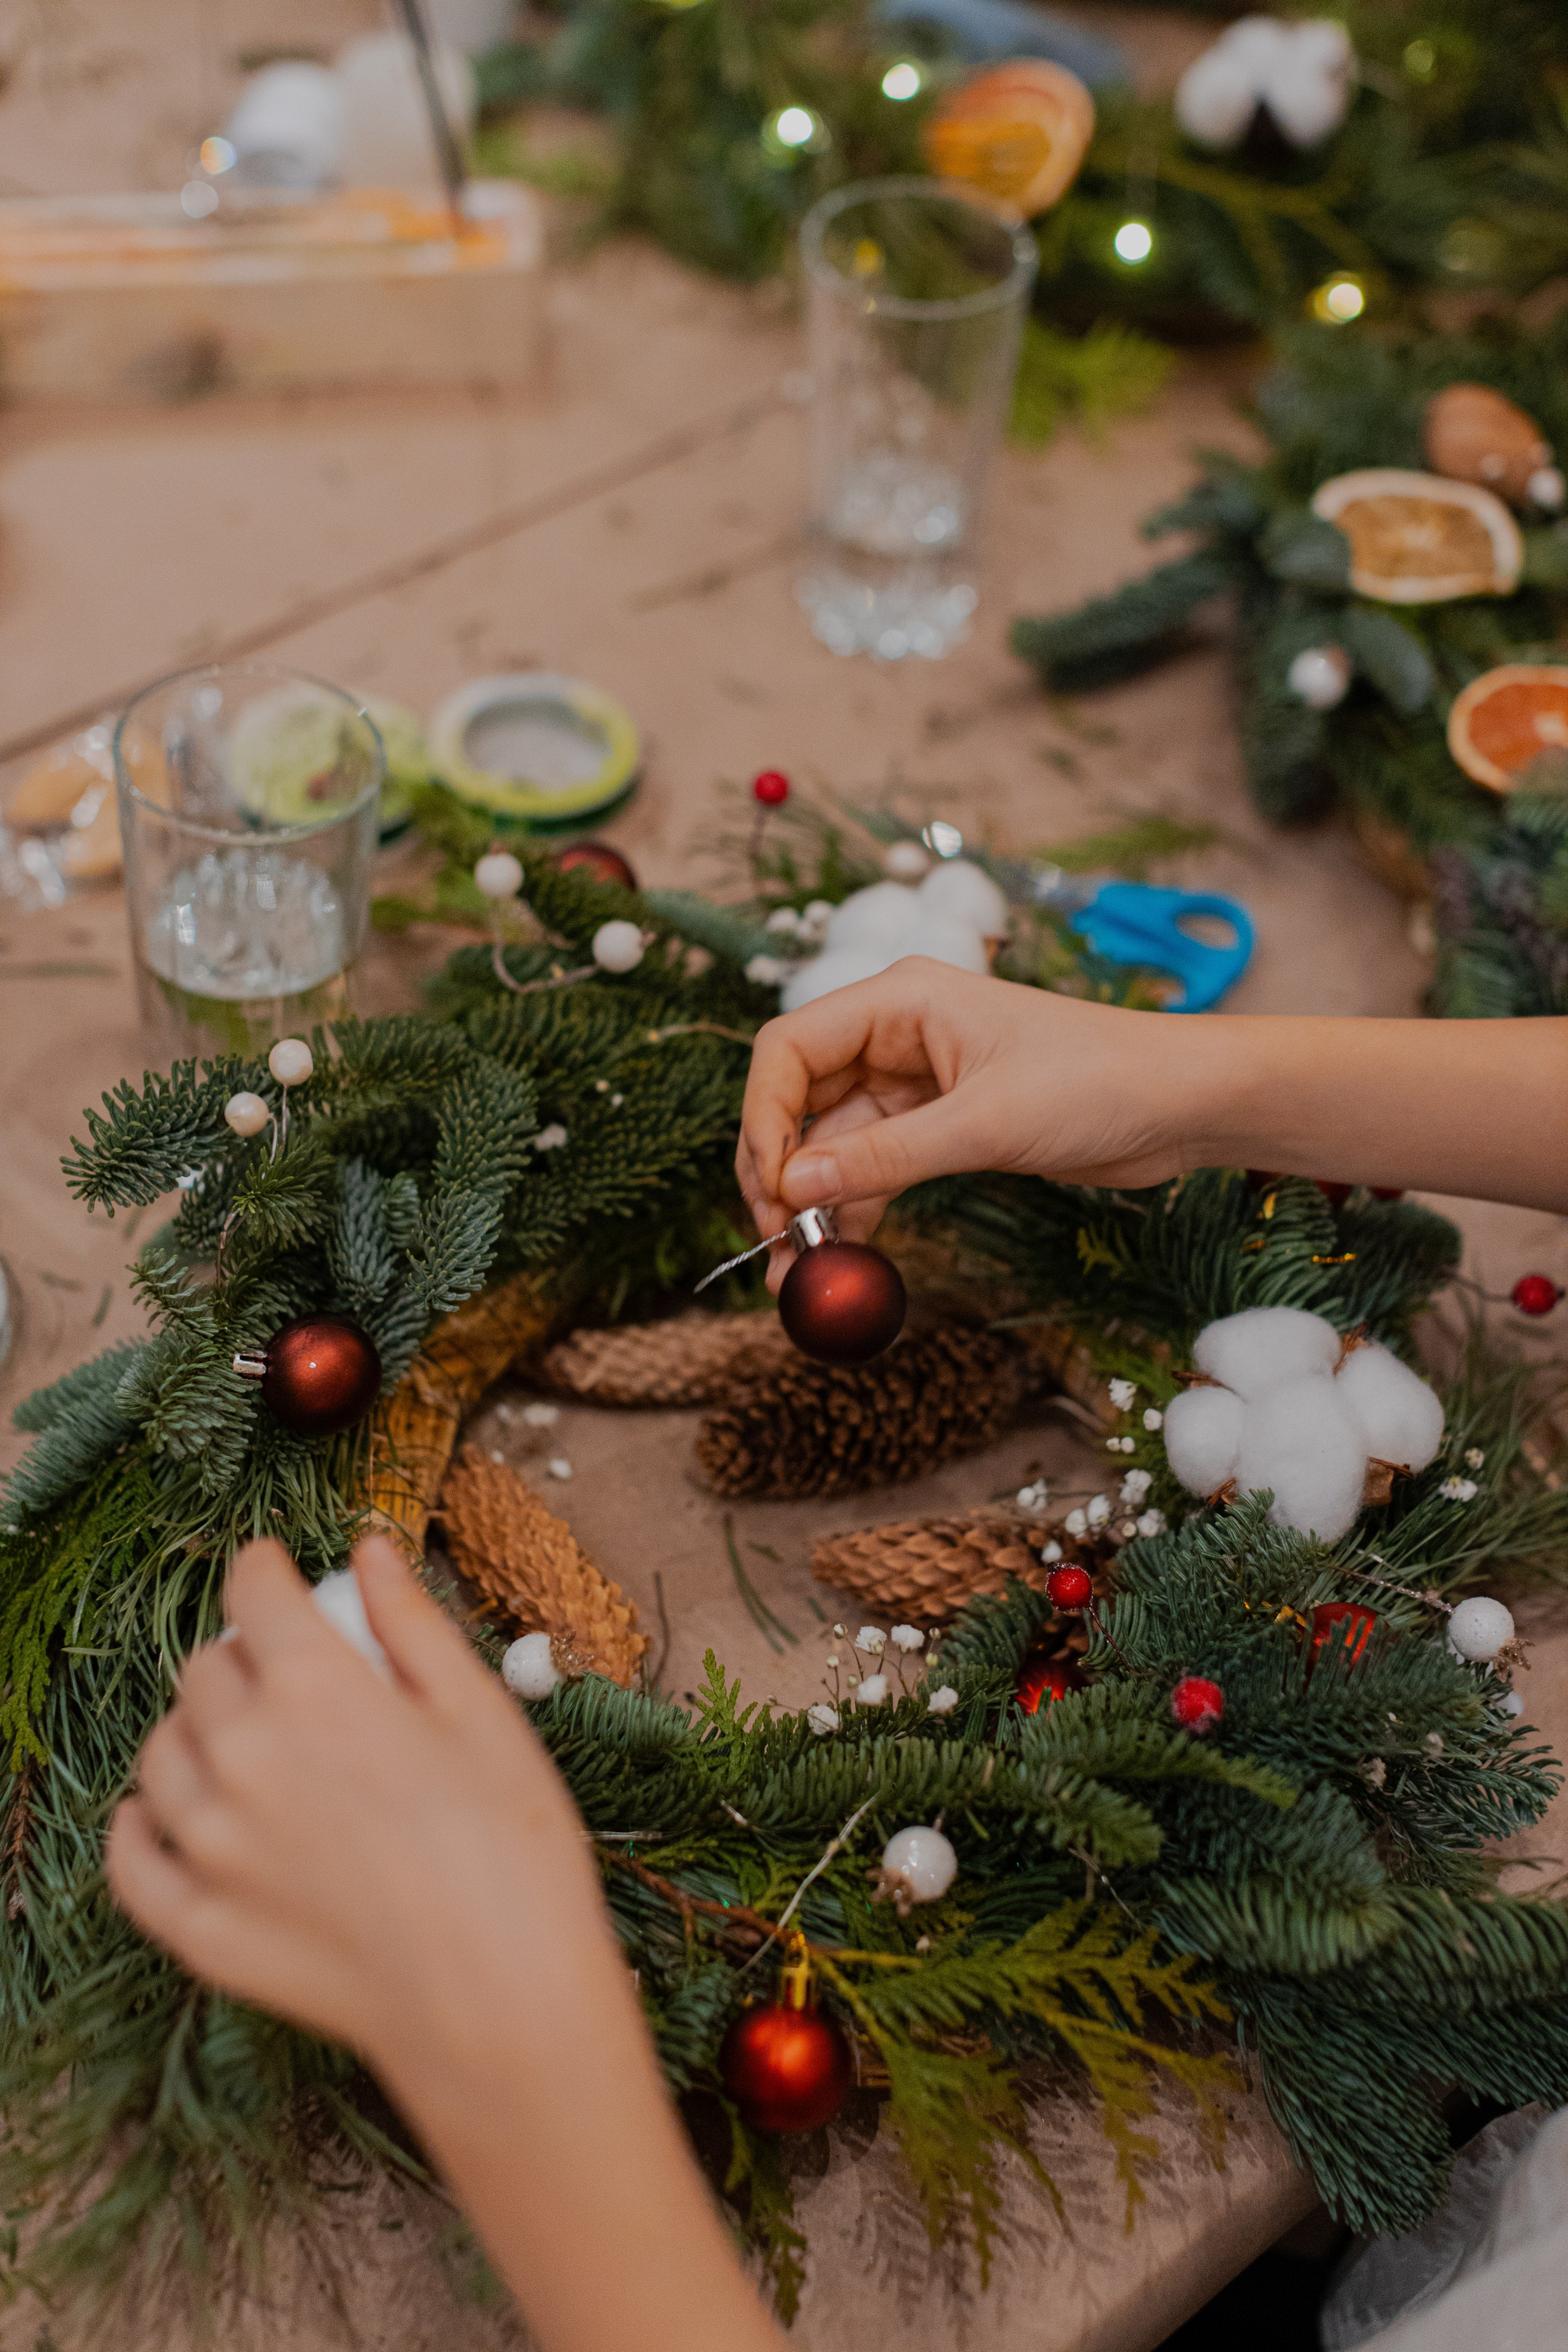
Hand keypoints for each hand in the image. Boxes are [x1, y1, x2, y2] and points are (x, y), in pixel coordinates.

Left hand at [110, 1539, 789, 2351]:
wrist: (501, 1999)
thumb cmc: (512, 1848)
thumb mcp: (479, 1711)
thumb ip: (410, 1623)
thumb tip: (367, 1552)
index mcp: (313, 1687)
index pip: (253, 1593)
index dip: (264, 1569)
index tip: (276, 1569)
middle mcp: (240, 1755)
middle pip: (205, 1669)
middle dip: (243, 1653)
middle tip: (289, 1671)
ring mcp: (207, 1846)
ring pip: (161, 1753)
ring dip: (196, 1729)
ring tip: (244, 1741)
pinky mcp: (196, 1926)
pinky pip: (131, 1858)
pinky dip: (139, 1824)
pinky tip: (164, 1813)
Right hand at [736, 960, 1191, 1285]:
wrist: (1182, 1103)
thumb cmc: (1100, 1082)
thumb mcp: (987, 1122)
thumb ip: (885, 1157)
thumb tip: (794, 1189)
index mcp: (901, 999)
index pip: (789, 1049)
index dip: (764, 1119)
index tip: (770, 1190)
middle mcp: (897, 1033)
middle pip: (799, 1100)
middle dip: (780, 1173)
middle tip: (777, 1244)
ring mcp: (916, 1081)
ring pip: (833, 1144)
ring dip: (812, 1206)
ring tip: (798, 1273)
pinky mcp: (941, 1124)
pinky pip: (873, 1167)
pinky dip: (854, 1211)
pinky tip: (841, 1259)